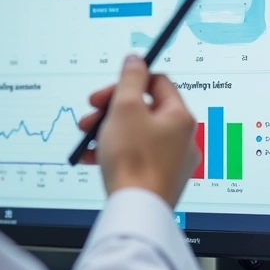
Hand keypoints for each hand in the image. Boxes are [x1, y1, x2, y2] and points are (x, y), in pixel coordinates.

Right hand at [77, 55, 198, 207]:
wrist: (136, 210)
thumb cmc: (133, 160)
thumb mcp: (125, 107)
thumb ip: (130, 78)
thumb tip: (136, 58)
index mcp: (180, 116)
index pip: (157, 82)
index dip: (128, 81)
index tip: (107, 90)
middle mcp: (182, 138)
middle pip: (144, 110)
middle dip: (111, 110)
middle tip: (91, 115)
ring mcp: (172, 161)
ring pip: (136, 134)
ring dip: (108, 130)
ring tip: (87, 139)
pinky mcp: (159, 180)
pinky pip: (135, 157)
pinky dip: (114, 153)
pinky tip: (91, 158)